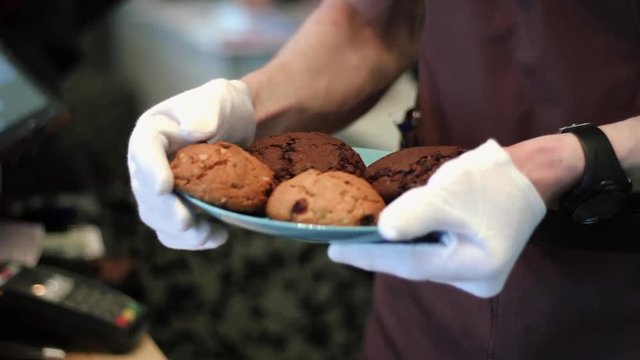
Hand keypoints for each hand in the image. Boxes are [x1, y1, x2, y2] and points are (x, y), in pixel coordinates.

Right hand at [127, 79, 255, 249]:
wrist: (240, 127)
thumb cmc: (225, 107)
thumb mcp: (220, 97)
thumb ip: (207, 109)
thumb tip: (191, 129)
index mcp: (153, 133)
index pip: (143, 151)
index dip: (151, 170)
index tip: (164, 187)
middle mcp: (149, 164)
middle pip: (146, 193)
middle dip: (166, 211)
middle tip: (187, 223)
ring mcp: (160, 189)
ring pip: (158, 218)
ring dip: (180, 232)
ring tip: (208, 234)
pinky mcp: (177, 207)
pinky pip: (174, 232)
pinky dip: (192, 240)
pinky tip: (218, 236)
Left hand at [328, 140, 545, 296]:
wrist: (529, 172)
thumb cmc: (493, 178)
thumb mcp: (452, 192)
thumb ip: (416, 213)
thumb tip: (382, 230)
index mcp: (477, 267)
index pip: (411, 264)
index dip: (370, 255)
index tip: (334, 249)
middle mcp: (475, 279)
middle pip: (415, 264)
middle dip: (378, 251)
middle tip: (339, 240)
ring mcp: (474, 272)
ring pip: (422, 258)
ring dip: (391, 244)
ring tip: (356, 233)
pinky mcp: (469, 258)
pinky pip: (431, 251)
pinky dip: (408, 239)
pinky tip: (386, 228)